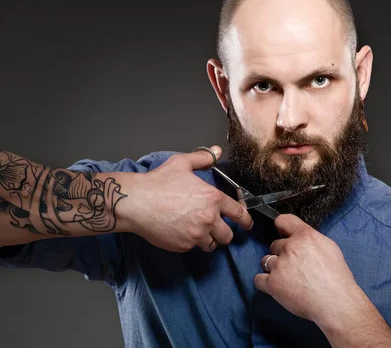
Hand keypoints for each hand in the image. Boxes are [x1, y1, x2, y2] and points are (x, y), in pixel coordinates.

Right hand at [118, 145, 252, 252]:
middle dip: (224, 233)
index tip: (247, 224)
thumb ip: (203, 158)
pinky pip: (194, 248)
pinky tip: (182, 232)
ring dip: (209, 239)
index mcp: (213, 198)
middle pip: (227, 235)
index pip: (239, 213)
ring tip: (199, 231)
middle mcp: (208, 218)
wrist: (136, 202)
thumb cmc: (157, 182)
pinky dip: (191, 242)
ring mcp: (196, 234)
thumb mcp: (182, 164)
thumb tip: (216, 151)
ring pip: (211, 244)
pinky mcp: (183, 245)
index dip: (246, 220)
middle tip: (217, 229)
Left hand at [253, 214, 360, 324]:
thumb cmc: (336, 277)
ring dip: (273, 268)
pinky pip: (259, 279)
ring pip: (266, 261)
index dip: (281, 227)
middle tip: (294, 266)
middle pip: (274, 245)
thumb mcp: (328, 247)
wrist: (335, 301)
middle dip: (281, 254)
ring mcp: (279, 265)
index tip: (282, 234)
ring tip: (287, 279)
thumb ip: (310, 239)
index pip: (283, 220)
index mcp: (305, 236)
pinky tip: (277, 287)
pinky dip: (265, 283)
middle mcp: (290, 247)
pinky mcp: (272, 283)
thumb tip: (300, 238)